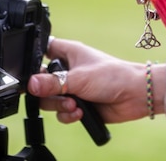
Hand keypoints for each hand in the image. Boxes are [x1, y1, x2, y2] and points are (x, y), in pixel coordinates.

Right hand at [29, 38, 146, 124]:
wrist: (134, 96)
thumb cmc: (113, 76)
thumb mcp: (79, 78)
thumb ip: (53, 83)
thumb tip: (31, 85)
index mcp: (69, 53)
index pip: (44, 49)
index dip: (34, 59)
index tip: (32, 72)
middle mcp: (68, 70)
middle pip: (41, 81)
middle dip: (47, 92)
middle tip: (59, 94)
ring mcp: (73, 88)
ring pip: (50, 100)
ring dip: (59, 106)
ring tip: (74, 105)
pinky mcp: (78, 105)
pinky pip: (62, 113)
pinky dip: (68, 115)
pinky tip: (80, 113)